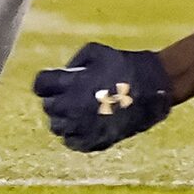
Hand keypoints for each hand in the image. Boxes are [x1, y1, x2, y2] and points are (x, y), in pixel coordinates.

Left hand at [33, 42, 172, 152]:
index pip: (40, 85)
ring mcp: (82, 127)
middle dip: (55, 98)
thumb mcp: (98, 51)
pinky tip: (84, 123)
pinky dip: (74, 133)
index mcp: (72, 84)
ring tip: (76, 109)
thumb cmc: (126, 65)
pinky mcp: (94, 141)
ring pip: (57, 127)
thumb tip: (65, 73)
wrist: (153, 88)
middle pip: (48, 107)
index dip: (46, 81)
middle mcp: (72, 107)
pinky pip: (71, 142)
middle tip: (69, 93)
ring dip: (63, 117)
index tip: (53, 80)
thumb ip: (76, 61)